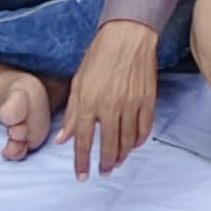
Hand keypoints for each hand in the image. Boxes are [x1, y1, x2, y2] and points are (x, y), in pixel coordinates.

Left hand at [57, 19, 158, 176]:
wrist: (128, 35)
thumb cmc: (99, 56)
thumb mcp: (78, 82)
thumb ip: (72, 113)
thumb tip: (63, 139)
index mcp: (89, 102)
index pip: (84, 141)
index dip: (82, 161)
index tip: (82, 175)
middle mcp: (110, 106)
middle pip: (108, 146)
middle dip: (105, 164)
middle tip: (103, 172)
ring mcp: (131, 104)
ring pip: (128, 141)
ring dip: (122, 156)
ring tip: (117, 163)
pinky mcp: (148, 100)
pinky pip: (145, 128)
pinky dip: (139, 141)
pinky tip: (133, 146)